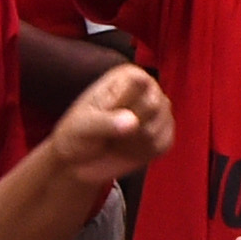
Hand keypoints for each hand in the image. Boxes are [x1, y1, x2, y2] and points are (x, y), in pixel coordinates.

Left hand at [45, 65, 172, 187]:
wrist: (77, 163)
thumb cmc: (76, 135)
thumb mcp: (84, 126)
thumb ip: (106, 122)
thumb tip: (133, 122)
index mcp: (127, 76)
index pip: (141, 83)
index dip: (126, 103)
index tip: (106, 112)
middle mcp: (148, 89)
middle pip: (155, 105)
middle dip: (133, 125)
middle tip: (112, 131)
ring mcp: (159, 111)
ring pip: (161, 126)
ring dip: (138, 141)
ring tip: (119, 140)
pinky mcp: (164, 133)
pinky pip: (165, 144)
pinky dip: (146, 152)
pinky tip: (130, 149)